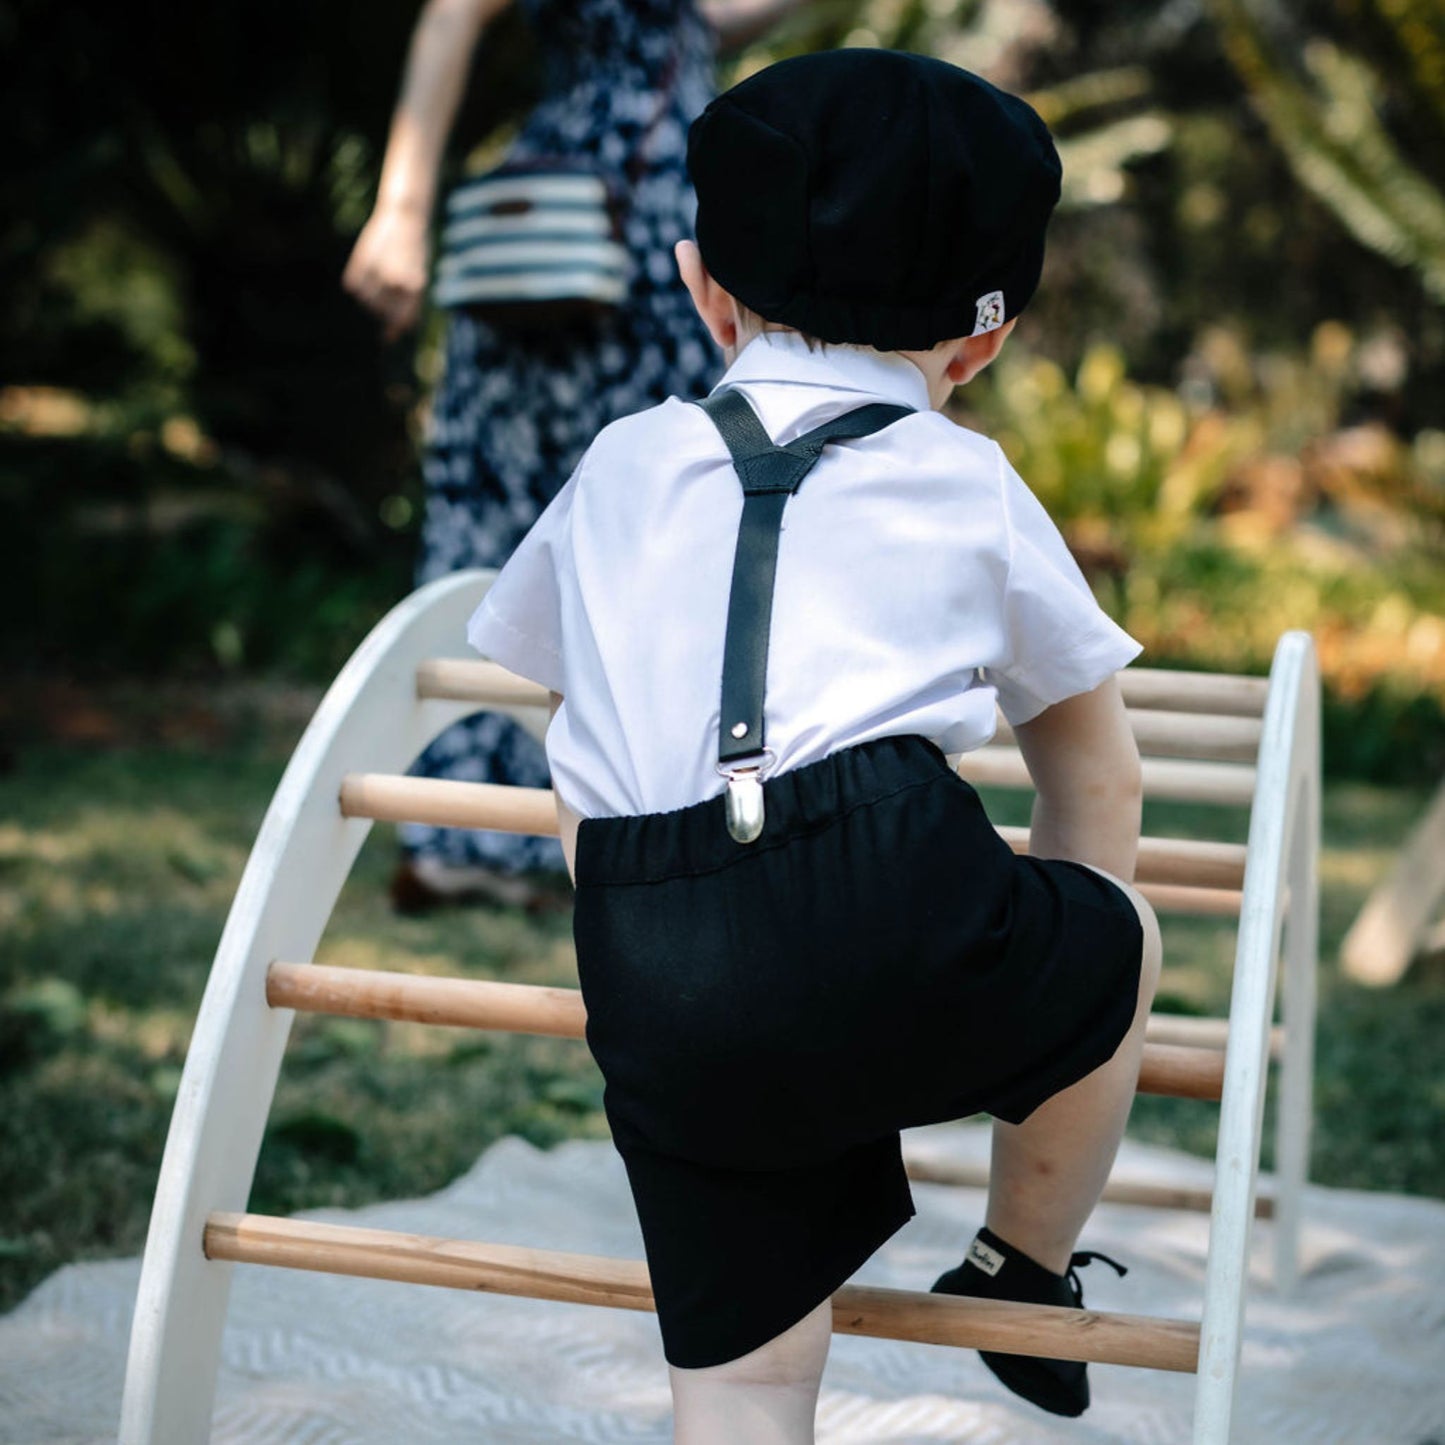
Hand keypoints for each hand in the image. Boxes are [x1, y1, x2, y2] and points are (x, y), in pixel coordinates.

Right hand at [342, 203, 430, 341]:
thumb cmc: (416, 250)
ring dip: (369, 298)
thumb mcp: (420, 277)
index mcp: (414, 288)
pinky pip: (354, 286)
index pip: (400, 320)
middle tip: (385, 297)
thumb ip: (411, 304)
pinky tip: (367, 272)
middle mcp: (396, 282)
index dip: (394, 329)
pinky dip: (357, 285)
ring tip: (377, 281)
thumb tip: (399, 331)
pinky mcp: (361, 262)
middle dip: (382, 312)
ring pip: (365, 301)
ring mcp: (378, 272)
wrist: (406, 218)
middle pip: (381, 313)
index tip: (388, 337)